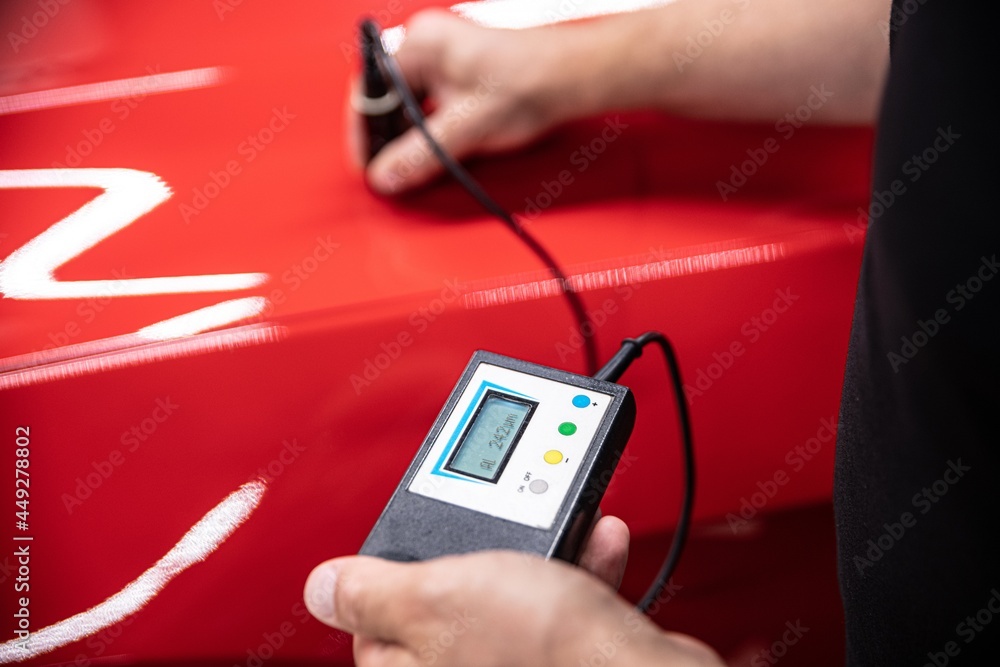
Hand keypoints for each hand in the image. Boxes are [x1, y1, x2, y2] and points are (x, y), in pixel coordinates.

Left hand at [303, 514, 722, 665]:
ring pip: (511, 595)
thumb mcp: (436, 595)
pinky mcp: (565, 658)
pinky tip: (592, 539)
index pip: (371, 626)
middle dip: (481, 548)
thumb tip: (321, 587)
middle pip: (447, 602)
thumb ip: (370, 589)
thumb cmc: (542, 648)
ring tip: (557, 515)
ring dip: (539, 548)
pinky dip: (578, 569)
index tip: (422, 541)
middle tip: (495, 517)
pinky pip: (561, 606)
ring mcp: (516, 666)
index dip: (393, 572)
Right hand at [350, 9, 574, 194]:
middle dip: (389, 138)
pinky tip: (437, 150)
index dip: (365, 134)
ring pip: (409, 104)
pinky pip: (430, 104)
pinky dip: (429, 130)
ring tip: (413, 165)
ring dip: (410, 136)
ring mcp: (445, 57)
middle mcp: (428, 45)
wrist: (573, 77)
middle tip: (390, 173)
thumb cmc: (531, 82)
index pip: (370, 91)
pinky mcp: (462, 73)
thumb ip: (421, 156)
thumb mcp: (465, 129)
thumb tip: (387, 176)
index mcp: (420, 45)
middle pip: (388, 99)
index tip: (367, 165)